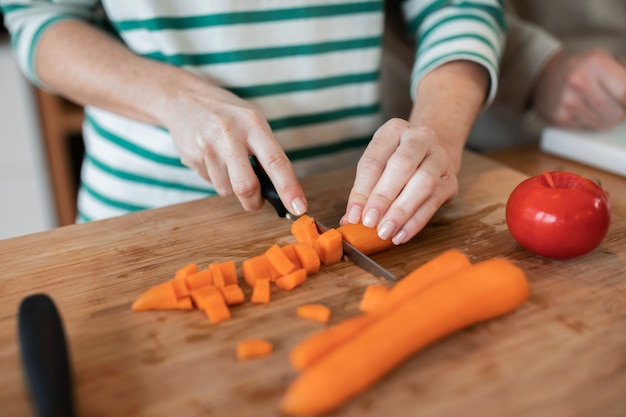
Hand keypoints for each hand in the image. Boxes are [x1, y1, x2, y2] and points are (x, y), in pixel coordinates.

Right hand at [163, 83, 306, 215]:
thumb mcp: (252, 123)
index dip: (289, 188)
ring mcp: (208, 146)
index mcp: (253, 125)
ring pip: (226, 190)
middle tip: (257, 202)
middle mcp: (231, 135)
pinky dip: (215, 178)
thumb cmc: (228, 115)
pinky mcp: (191, 156)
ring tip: (227, 164)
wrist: (183, 98)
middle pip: (246, 186)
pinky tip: (211, 159)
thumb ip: (266, 153)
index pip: (276, 162)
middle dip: (254, 202)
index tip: (299, 207)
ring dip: (231, 186)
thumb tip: (281, 191)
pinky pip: (210, 182)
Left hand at [341, 118, 458, 244]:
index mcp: (394, 130)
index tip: (354, 215)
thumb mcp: (378, 164)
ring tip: (385, 231)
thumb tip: (351, 218)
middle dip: (383, 197)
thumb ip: (363, 190)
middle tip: (369, 222)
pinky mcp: (450, 180)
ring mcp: (440, 158)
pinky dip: (416, 221)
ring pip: (423, 183)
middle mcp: (420, 138)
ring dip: (401, 211)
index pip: (375, 160)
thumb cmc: (396, 159)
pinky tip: (401, 235)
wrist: (431, 153)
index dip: (362, 190)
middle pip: (402, 165)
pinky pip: (434, 202)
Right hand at [533, 48, 625, 129]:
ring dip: (607, 119)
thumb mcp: (606, 60)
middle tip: (615, 104)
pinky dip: (591, 122)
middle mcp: (579, 81)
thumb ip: (625, 74)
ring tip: (598, 105)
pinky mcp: (559, 116)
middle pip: (617, 113)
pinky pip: (588, 128)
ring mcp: (567, 100)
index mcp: (595, 62)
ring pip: (604, 124)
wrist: (545, 75)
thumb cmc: (582, 68)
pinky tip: (583, 109)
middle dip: (622, 112)